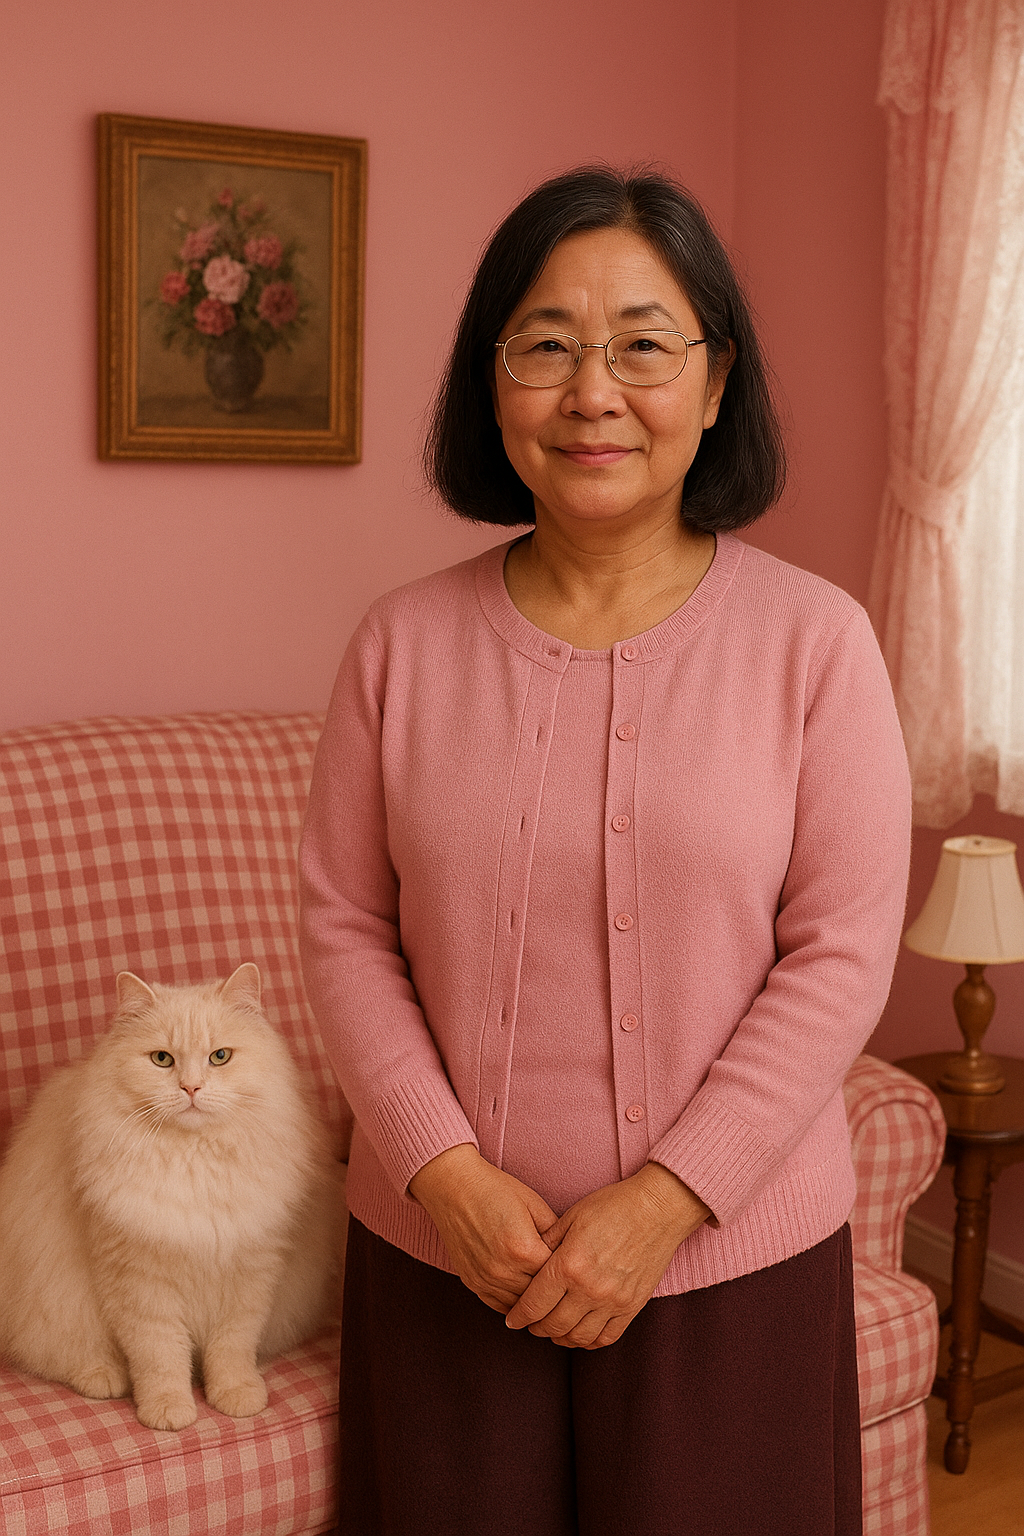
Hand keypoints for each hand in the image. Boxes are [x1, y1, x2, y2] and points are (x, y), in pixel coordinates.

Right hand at [409, 1144, 557, 1312]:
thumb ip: (556, 1233)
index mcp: (524, 1249)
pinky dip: (515, 1305)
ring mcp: (485, 1279)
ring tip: (548, 1295)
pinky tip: (525, 1297)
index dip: (569, 1272)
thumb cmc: (496, 1190)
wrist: (453, 1186)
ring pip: (521, 1307)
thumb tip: (571, 1254)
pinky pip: (500, 1306)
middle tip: (566, 1285)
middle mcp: (504, 1270)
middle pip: (540, 1296)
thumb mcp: (535, 1204)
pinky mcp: (472, 1282)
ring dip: (534, 1302)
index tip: (575, 1268)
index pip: (557, 1276)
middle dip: (554, 1290)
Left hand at [504, 1163, 709, 1348]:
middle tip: (530, 1324)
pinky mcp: (632, 1307)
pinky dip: (589, 1341)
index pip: (534, 1304)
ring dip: (560, 1337)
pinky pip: (607, 1337)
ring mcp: (613, 1301)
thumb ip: (547, 1242)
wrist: (658, 1209)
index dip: (519, 1316)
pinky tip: (581, 1333)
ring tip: (553, 1330)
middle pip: (553, 1325)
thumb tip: (527, 1262)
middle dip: (536, 1327)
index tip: (512, 1320)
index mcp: (569, 1265)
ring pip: (578, 1337)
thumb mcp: (571, 1217)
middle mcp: (589, 1288)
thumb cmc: (612, 1206)